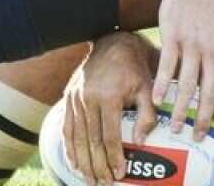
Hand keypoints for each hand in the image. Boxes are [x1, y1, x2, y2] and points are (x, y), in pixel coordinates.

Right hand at [63, 32, 159, 185]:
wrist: (113, 42)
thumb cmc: (136, 68)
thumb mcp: (147, 87)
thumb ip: (146, 114)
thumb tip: (140, 142)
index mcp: (109, 95)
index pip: (110, 135)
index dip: (114, 157)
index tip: (119, 174)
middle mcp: (88, 98)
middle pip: (91, 140)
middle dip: (97, 166)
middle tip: (104, 184)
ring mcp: (75, 98)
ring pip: (76, 137)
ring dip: (82, 162)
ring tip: (89, 180)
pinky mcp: (68, 98)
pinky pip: (66, 128)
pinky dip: (69, 148)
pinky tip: (74, 164)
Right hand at [151, 0, 213, 140]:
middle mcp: (213, 52)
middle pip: (210, 93)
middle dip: (203, 120)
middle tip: (197, 138)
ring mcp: (192, 44)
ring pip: (187, 85)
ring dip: (180, 110)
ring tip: (174, 126)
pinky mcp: (173, 36)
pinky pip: (166, 66)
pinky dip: (161, 86)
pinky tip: (155, 100)